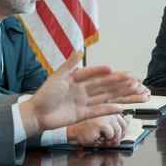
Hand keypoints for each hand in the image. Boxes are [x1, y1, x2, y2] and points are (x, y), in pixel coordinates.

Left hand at [21, 51, 142, 135]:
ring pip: (104, 96)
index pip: (91, 73)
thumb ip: (68, 66)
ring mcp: (83, 102)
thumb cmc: (43, 95)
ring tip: (130, 89)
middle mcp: (81, 90)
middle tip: (129, 77)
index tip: (111, 68)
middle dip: (116, 81)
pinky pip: (98, 111)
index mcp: (74, 79)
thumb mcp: (56, 78)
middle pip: (102, 85)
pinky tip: (119, 107)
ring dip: (117, 93)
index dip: (101, 71)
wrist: (36, 115)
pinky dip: (109, 110)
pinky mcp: (82, 114)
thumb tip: (76, 51)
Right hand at [67, 114, 129, 146]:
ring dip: (110, 139)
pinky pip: (111, 134)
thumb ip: (116, 122)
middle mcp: (108, 110)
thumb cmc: (87, 129)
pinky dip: (105, 139)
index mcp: (109, 109)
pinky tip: (97, 137)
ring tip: (101, 138)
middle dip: (116, 137)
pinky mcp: (101, 123)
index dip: (120, 132)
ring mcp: (105, 116)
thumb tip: (130, 118)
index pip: (124, 122)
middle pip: (123, 127)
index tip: (113, 136)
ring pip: (118, 131)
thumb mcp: (104, 125)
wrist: (73, 131)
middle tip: (107, 140)